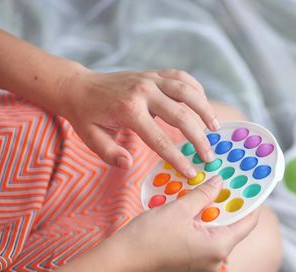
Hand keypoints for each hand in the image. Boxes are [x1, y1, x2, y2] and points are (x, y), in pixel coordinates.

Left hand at [58, 67, 218, 177]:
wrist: (80, 86)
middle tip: (209, 156)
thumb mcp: (91, 138)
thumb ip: (109, 153)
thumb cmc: (87, 116)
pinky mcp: (154, 73)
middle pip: (180, 115)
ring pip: (187, 91)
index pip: (159, 139)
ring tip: (215, 127)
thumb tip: (129, 165)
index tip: (191, 172)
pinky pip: (182, 77)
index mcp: (129, 110)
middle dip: (198, 138)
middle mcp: (143, 92)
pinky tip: (203, 105)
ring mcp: (150, 79)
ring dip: (205, 109)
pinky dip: (196, 89)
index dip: (178, 158)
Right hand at [106, 175, 259, 271]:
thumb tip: (219, 182)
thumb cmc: (149, 236)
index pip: (248, 223)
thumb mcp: (179, 208)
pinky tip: (191, 208)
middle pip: (232, 228)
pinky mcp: (189, 265)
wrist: (119, 261)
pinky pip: (202, 241)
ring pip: (215, 233)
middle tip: (228, 183)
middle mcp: (215, 260)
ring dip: (212, 213)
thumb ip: (203, 194)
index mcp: (218, 248)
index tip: (252, 187)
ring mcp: (202, 265)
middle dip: (228, 205)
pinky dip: (200, 225)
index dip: (252, 203)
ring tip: (208, 191)